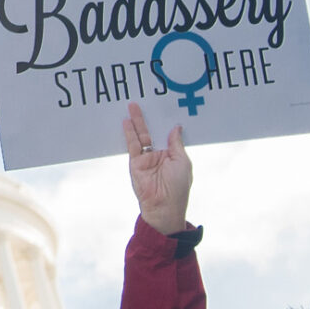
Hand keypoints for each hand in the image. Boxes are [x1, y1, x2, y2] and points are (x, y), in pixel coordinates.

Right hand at [125, 102, 192, 234]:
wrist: (164, 207)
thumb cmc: (178, 187)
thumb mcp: (182, 162)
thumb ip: (176, 144)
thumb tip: (176, 127)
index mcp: (172, 154)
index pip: (167, 134)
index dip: (166, 122)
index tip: (165, 106)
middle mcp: (158, 155)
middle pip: (153, 132)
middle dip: (149, 118)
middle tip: (146, 101)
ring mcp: (146, 159)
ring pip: (141, 136)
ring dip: (137, 122)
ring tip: (133, 106)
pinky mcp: (135, 163)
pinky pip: (132, 145)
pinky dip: (129, 133)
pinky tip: (127, 122)